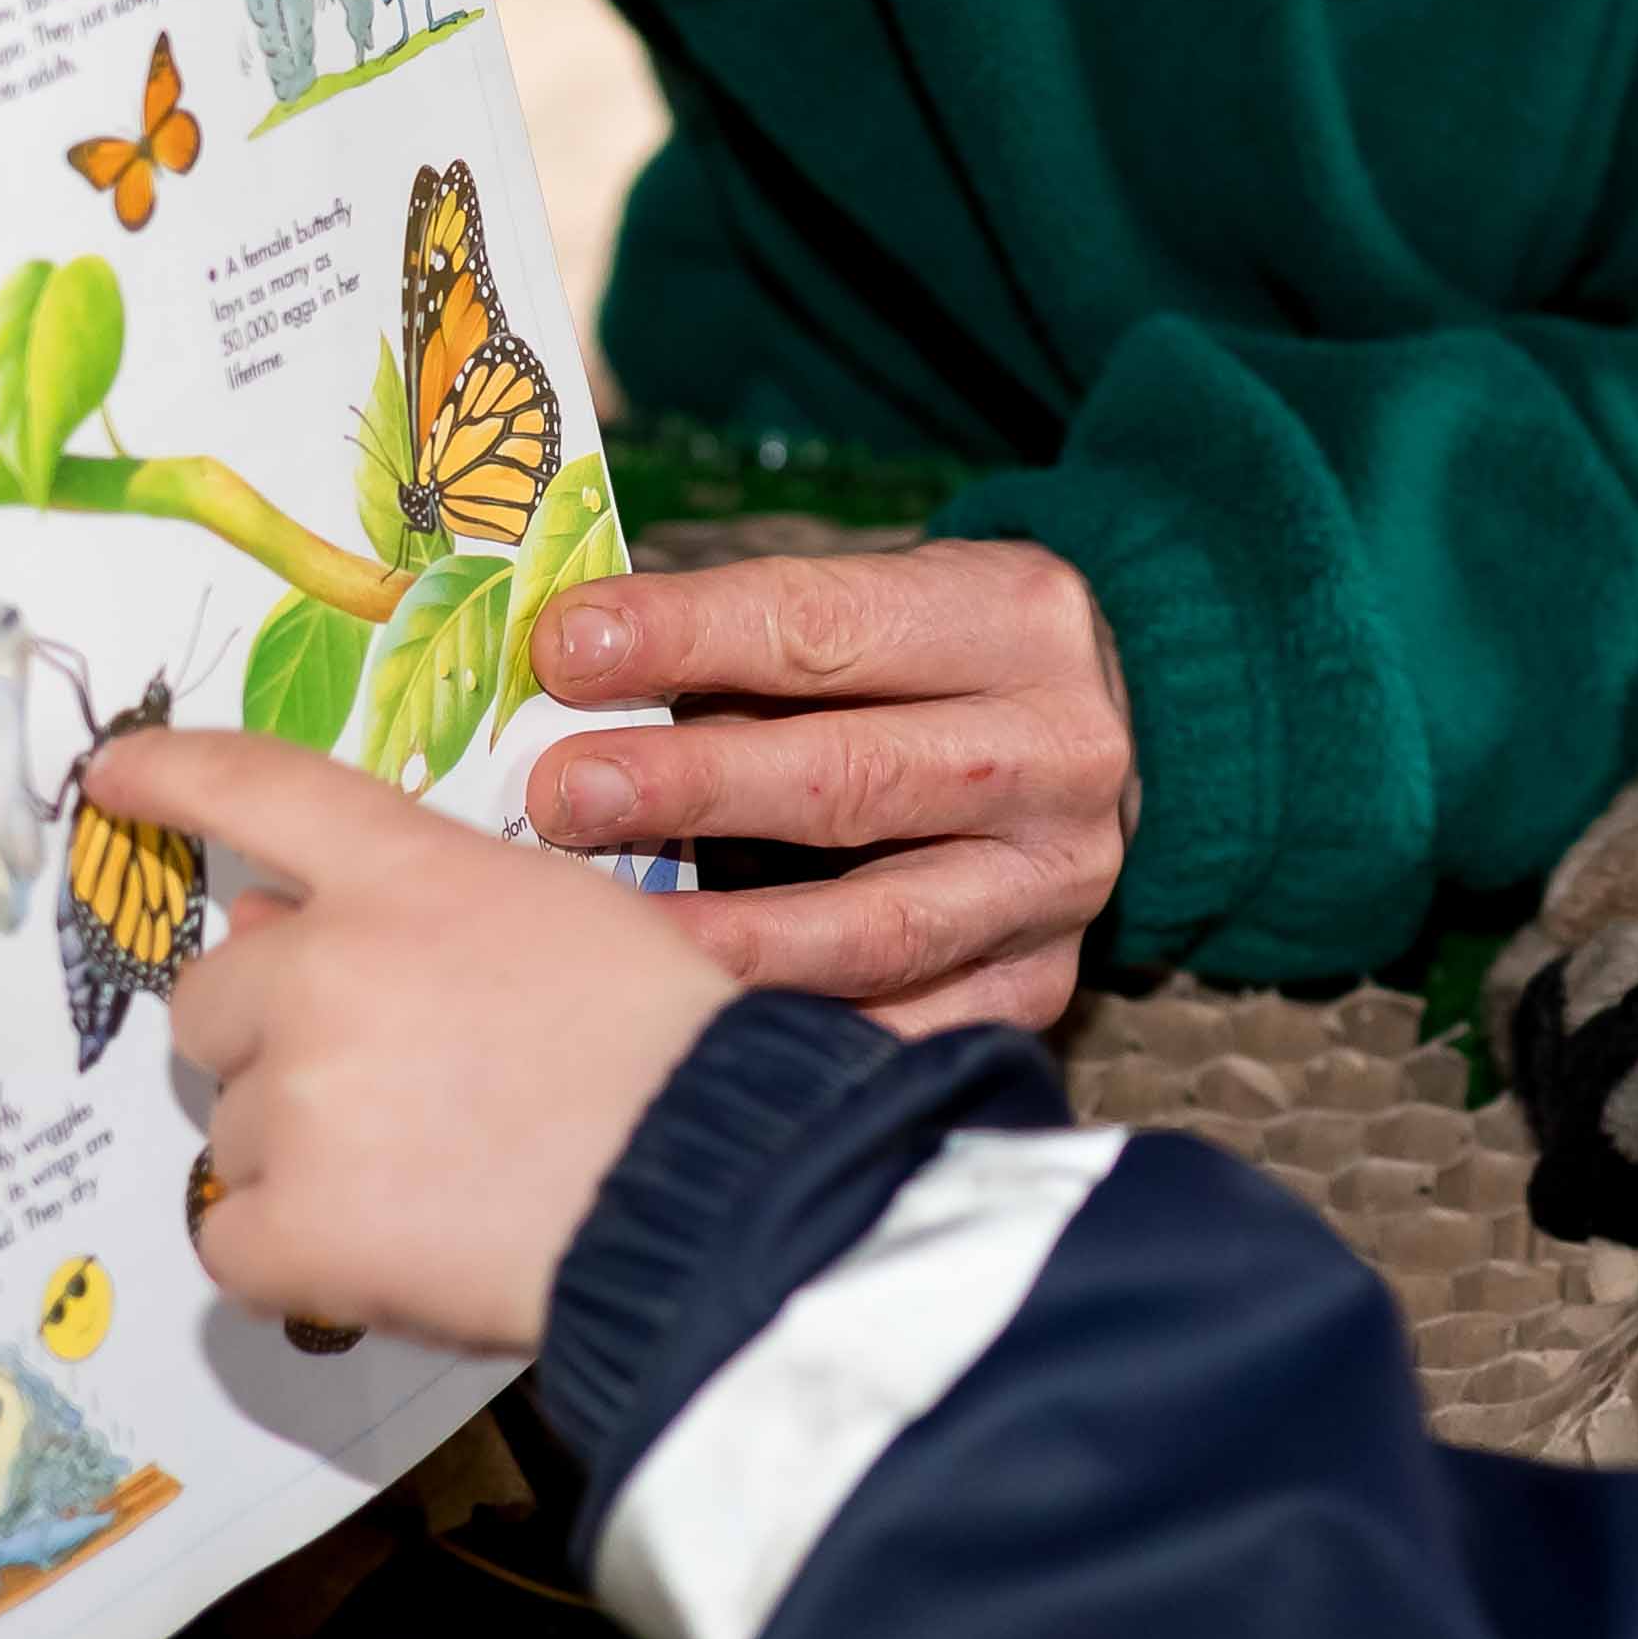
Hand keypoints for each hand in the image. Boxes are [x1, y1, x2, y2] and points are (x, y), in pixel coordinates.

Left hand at [92, 727, 742, 1352]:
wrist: (706, 1188)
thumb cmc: (665, 1051)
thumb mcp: (557, 916)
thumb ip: (413, 905)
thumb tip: (263, 921)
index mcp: (402, 875)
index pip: (257, 788)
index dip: (171, 775)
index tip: (115, 776)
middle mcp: (325, 969)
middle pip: (213, 998)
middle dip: (274, 1042)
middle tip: (392, 1090)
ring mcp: (299, 1098)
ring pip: (234, 1128)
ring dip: (303, 1156)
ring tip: (435, 1177)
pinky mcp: (290, 1225)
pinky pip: (232, 1238)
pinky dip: (294, 1254)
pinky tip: (392, 1248)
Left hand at [517, 542, 1132, 1035]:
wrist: (1077, 749)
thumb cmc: (923, 669)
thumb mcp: (871, 610)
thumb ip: (737, 646)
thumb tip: (563, 679)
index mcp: (1013, 619)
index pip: (826, 627)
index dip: (688, 636)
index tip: (565, 647)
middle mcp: (1058, 754)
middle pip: (851, 778)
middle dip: (693, 787)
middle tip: (560, 796)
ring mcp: (1055, 886)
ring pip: (876, 926)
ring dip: (727, 933)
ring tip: (605, 930)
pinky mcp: (1036, 988)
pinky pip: (900, 1029)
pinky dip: (795, 1028)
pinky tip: (694, 1023)